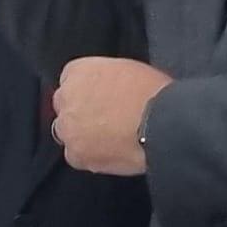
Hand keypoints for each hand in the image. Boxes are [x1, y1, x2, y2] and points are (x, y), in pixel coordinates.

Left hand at [52, 57, 172, 174]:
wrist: (160, 121)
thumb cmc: (153, 92)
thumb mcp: (127, 69)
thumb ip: (106, 79)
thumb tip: (109, 90)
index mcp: (78, 71)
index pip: (71, 82)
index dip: (87, 93)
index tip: (99, 101)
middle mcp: (67, 96)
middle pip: (65, 107)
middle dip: (80, 114)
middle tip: (105, 122)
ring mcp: (68, 126)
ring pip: (67, 132)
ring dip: (82, 136)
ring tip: (110, 140)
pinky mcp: (76, 153)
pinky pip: (77, 157)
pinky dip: (91, 157)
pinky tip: (111, 154)